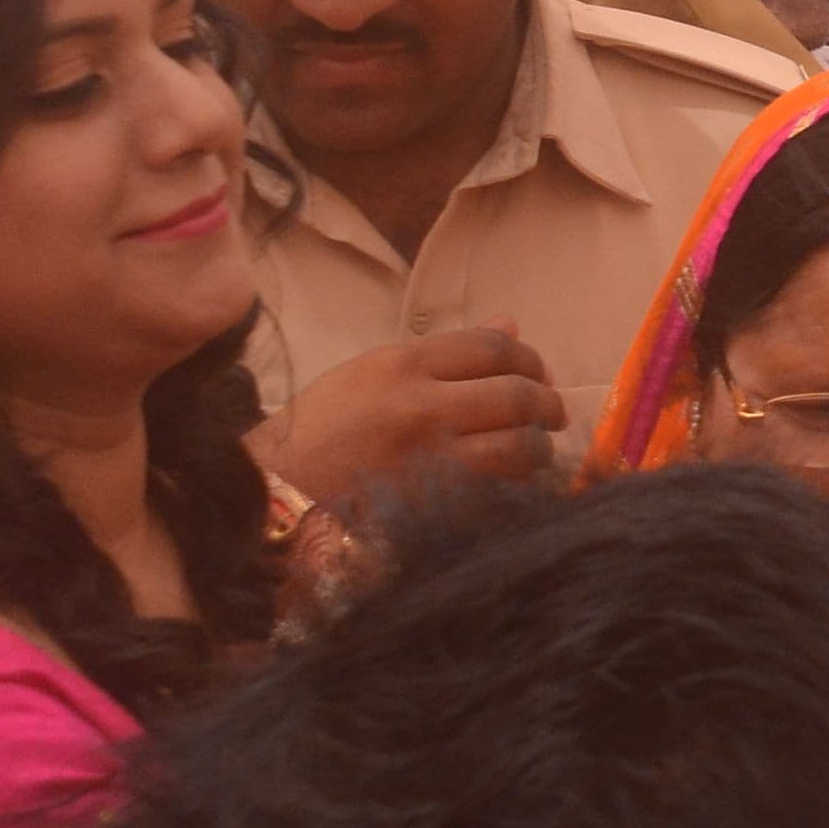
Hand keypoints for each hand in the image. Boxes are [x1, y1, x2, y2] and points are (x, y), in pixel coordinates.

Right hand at [251, 316, 567, 506]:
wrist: (277, 490)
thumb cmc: (323, 428)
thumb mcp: (372, 372)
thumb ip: (444, 353)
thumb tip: (512, 325)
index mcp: (401, 364)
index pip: (491, 347)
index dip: (528, 358)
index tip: (537, 373)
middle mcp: (420, 405)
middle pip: (515, 393)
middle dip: (546, 402)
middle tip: (551, 412)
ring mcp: (430, 458)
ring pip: (518, 444)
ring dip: (540, 444)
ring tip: (537, 444)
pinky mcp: (434, 502)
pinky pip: (500, 486)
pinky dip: (519, 479)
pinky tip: (517, 476)